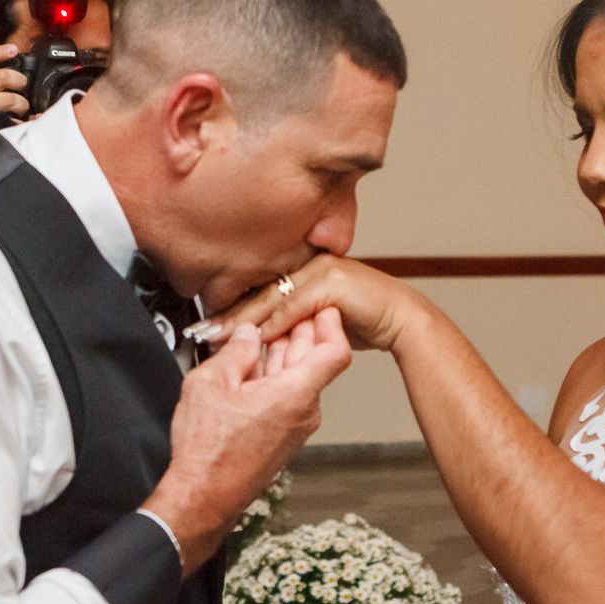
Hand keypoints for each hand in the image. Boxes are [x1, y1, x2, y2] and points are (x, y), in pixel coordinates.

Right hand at [0, 42, 29, 124]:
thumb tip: (14, 56)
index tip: (14, 49)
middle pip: (1, 77)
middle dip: (19, 80)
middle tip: (23, 85)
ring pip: (8, 98)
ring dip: (22, 103)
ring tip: (22, 107)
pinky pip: (9, 118)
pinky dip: (19, 120)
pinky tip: (18, 121)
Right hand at [143, 312, 350, 569]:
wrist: (203, 496)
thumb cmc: (208, 450)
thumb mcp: (211, 383)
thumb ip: (234, 352)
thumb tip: (246, 335)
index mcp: (295, 394)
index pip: (335, 351)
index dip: (330, 323)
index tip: (321, 306)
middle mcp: (304, 411)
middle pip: (315, 360)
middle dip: (298, 332)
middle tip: (280, 312)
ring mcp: (295, 427)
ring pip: (299, 378)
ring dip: (282, 354)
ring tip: (257, 336)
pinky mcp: (282, 437)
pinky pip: (286, 397)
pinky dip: (274, 377)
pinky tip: (249, 367)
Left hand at [192, 255, 430, 354]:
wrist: (403, 319)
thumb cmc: (367, 322)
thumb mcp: (320, 324)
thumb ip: (292, 325)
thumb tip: (262, 338)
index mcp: (302, 270)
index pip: (260, 292)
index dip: (233, 311)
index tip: (208, 327)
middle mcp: (308, 264)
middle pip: (260, 292)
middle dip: (229, 315)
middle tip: (202, 331)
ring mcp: (319, 270)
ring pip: (272, 298)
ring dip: (243, 320)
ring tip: (217, 335)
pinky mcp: (330, 282)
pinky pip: (294, 306)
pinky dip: (273, 324)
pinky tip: (254, 338)